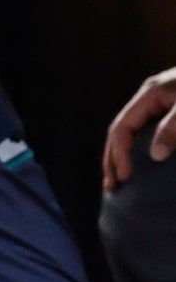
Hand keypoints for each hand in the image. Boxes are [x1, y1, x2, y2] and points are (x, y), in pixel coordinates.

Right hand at [104, 65, 175, 189]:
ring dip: (125, 157)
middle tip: (111, 186)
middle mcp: (151, 100)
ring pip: (135, 134)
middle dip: (113, 159)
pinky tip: (145, 167)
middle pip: (122, 132)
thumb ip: (173, 128)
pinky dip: (143, 152)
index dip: (119, 153)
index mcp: (150, 95)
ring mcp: (162, 106)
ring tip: (121, 181)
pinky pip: (152, 134)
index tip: (126, 177)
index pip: (122, 127)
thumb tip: (154, 156)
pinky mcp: (175, 114)